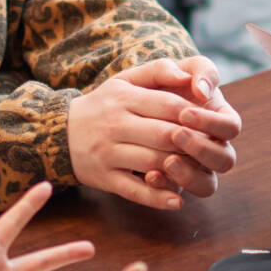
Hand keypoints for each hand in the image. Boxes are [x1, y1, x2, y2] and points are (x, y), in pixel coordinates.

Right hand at [67, 60, 240, 209]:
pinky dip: (156, 197)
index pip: (168, 105)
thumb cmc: (103, 105)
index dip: (195, 114)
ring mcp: (109, 154)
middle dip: (192, 143)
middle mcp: (116, 125)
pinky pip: (134, 190)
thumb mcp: (124, 80)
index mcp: (124, 99)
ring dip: (180, 169)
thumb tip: (187, 75)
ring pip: (152, 163)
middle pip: (164, 135)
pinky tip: (176, 200)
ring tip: (200, 170)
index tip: (211, 122)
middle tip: (212, 148)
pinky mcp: (105, 178)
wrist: (59, 133)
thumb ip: (157, 71)